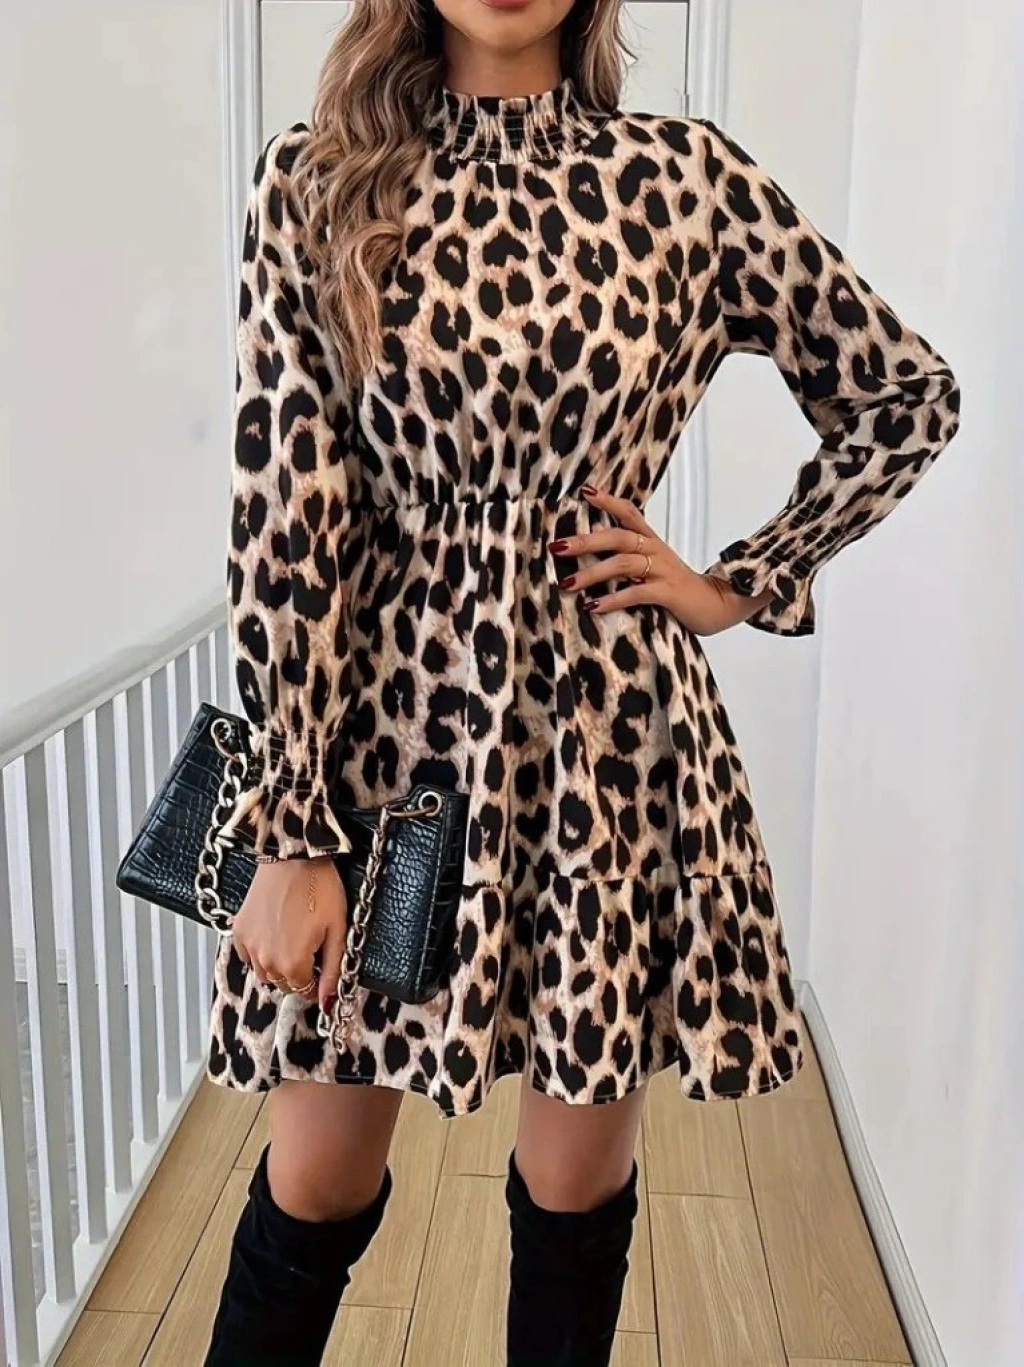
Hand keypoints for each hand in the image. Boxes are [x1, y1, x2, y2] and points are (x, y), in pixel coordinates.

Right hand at [231, 855, 347, 1013]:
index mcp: (293, 963)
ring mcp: (249, 945)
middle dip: (298, 974)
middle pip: (283, 983)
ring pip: (264, 972)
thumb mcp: (337, 931)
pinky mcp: (239, 929)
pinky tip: (273, 933)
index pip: (304, 991)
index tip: (321, 969)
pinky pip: (247, 955)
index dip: (316, 982)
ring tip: (292, 940)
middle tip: (310, 950)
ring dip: (278, 965)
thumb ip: (333, 970)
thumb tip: (328, 1002)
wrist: (294, 857)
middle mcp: (266, 960)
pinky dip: (259, 951)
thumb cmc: (320, 888)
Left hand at [550, 486, 772, 635]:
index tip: (584, 491)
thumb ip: (630, 562)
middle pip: (618, 537)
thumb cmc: (680, 589)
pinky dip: (613, 599)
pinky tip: (594, 606)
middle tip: (558, 547)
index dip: (608, 501)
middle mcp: (656, 551)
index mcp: (652, 543)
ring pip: (623, 564)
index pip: (630, 513)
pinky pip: (637, 593)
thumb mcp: (655, 569)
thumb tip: (592, 563)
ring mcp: (663, 571)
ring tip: (568, 584)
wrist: (718, 606)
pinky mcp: (669, 593)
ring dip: (592, 574)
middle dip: (586, 541)